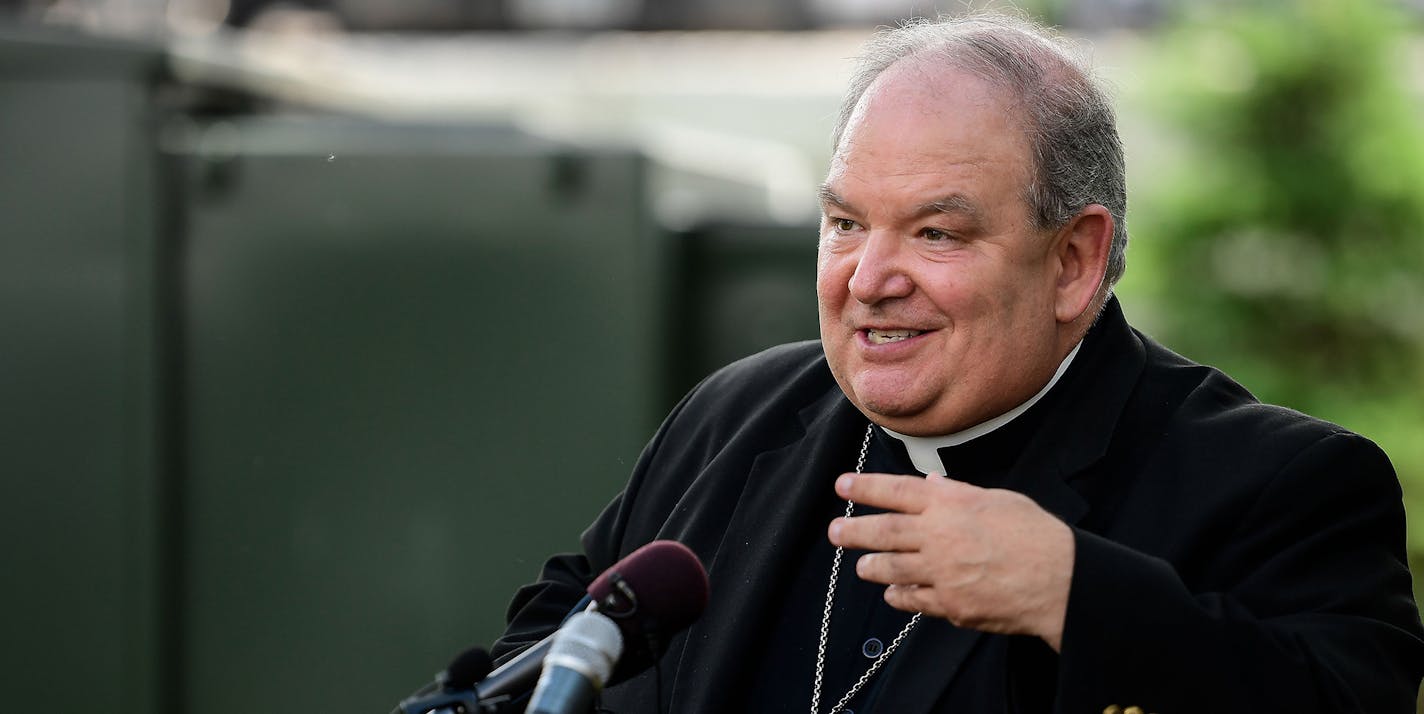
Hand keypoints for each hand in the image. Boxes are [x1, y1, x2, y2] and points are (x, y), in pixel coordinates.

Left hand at [827, 472, 1074, 650]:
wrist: (1061, 581)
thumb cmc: (1036, 536)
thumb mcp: (998, 500)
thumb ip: (958, 493)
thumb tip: (932, 484)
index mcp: (950, 506)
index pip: (896, 491)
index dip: (865, 487)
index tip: (842, 486)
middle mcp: (939, 537)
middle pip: (882, 531)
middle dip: (853, 530)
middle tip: (835, 531)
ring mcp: (941, 573)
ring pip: (890, 568)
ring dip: (871, 565)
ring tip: (861, 564)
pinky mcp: (949, 605)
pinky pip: (912, 600)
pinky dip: (898, 595)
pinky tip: (892, 592)